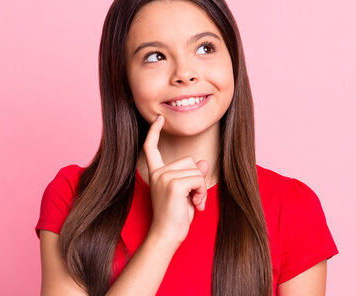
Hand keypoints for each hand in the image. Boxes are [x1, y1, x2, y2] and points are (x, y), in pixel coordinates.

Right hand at [142, 115, 209, 244]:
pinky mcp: (173, 184)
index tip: (158, 119)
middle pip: (189, 161)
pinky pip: (198, 179)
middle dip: (198, 179)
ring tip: (194, 202)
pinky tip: (195, 204)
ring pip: (197, 170)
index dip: (154, 132)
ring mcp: (164, 177)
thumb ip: (194, 176)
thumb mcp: (187, 193)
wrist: (166, 236)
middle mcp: (158, 173)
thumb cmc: (176, 217)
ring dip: (201, 187)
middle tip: (194, 198)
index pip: (152, 148)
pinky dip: (202, 191)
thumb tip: (204, 162)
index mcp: (156, 173)